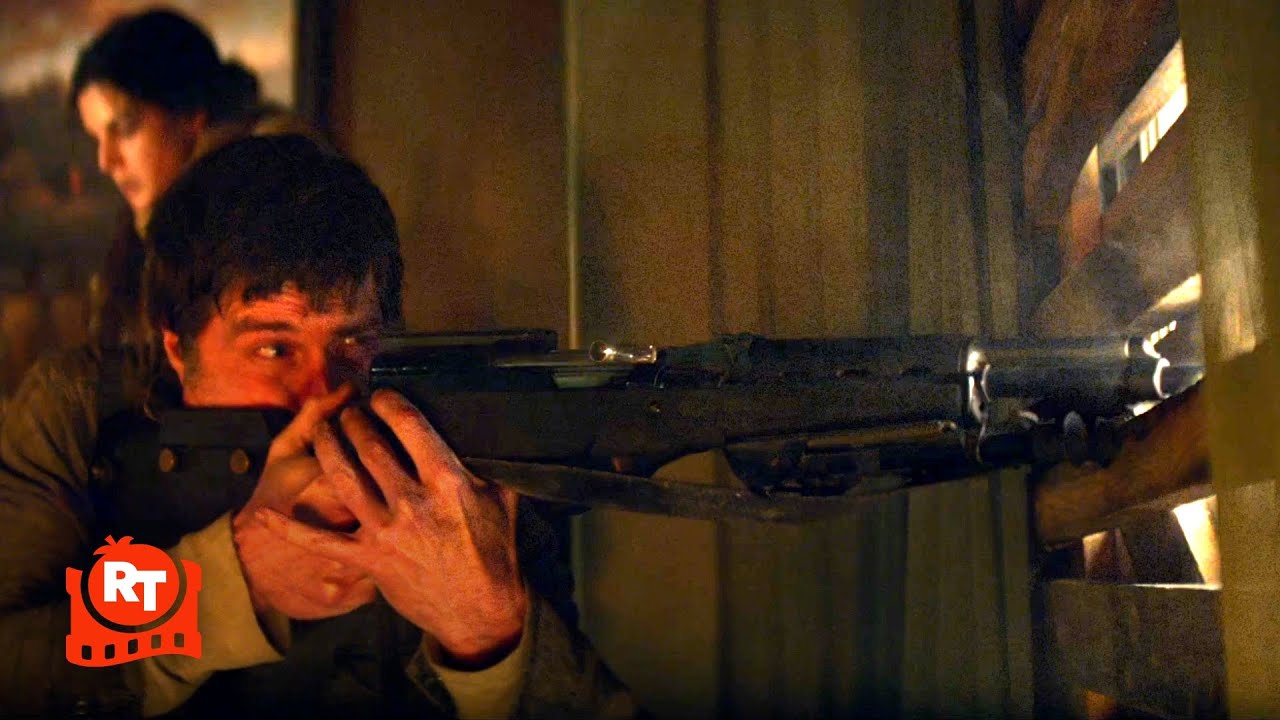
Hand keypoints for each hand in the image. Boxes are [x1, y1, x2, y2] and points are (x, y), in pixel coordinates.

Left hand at [256, 389, 527, 667]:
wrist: (480, 611)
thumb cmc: (494, 551)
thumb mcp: (502, 497)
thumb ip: (485, 461)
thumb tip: (475, 425)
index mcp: (448, 482)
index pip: (410, 426)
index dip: (389, 403)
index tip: (382, 395)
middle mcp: (413, 503)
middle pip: (371, 447)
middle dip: (356, 420)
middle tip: (352, 411)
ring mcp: (386, 532)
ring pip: (344, 477)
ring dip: (329, 447)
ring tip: (326, 429)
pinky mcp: (369, 559)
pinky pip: (321, 542)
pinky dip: (290, 529)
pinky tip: (263, 515)